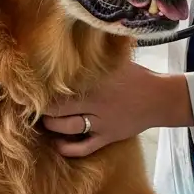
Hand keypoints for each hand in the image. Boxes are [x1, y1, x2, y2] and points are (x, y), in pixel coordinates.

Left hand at [41, 56, 193, 157]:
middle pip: (59, 109)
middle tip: (32, 106)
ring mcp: (100, 123)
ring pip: (67, 128)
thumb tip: (77, 44)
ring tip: (44, 120)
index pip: (62, 87)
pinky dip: (68, 148)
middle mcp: (95, 104)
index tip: (32, 88)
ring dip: (51, 125)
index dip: (44, 90)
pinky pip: (83, 148)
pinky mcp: (107, 137)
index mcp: (96, 83)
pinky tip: (58, 143)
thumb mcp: (118, 63)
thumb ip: (97, 59)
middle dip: (43, 108)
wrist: (160, 98)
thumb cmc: (138, 76)